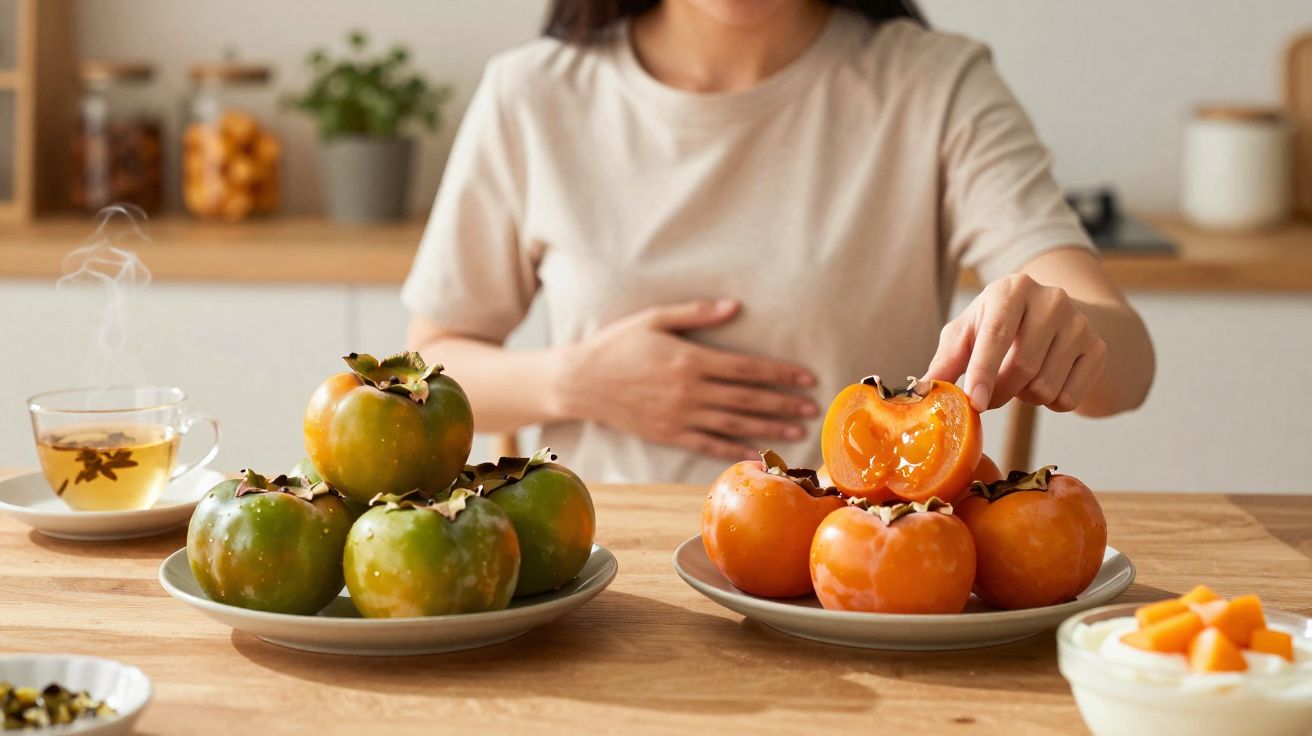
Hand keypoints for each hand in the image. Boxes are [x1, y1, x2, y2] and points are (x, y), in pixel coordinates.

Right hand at [551, 299, 818, 460]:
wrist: (580, 381)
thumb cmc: (617, 344)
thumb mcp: (654, 319)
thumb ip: (697, 313)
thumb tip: (735, 306)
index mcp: (691, 360)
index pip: (748, 368)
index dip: (780, 374)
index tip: (806, 378)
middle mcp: (690, 391)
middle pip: (748, 398)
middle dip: (784, 404)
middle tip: (812, 408)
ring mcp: (679, 416)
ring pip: (734, 423)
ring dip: (768, 428)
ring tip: (795, 431)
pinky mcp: (668, 434)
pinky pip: (708, 444)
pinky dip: (733, 449)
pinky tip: (755, 453)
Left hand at [925, 274, 1106, 412]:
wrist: (1052, 317)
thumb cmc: (997, 325)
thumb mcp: (967, 333)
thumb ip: (945, 360)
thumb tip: (924, 390)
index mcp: (1012, 289)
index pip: (997, 335)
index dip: (984, 373)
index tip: (975, 403)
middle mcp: (1051, 299)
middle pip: (1023, 367)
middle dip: (999, 393)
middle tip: (987, 397)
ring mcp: (1080, 323)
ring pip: (1046, 387)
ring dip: (1024, 398)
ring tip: (1019, 380)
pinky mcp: (1098, 348)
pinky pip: (1069, 399)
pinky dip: (1050, 403)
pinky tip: (1045, 382)